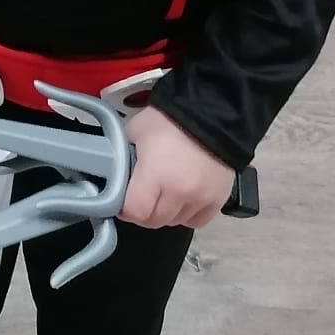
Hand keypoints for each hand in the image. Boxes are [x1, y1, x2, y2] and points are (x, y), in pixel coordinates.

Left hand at [121, 106, 234, 229]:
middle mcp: (179, 193)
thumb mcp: (135, 130)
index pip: (135, 212)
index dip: (125, 209)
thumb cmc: (169, 120)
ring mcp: (201, 199)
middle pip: (154, 221)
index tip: (122, 201)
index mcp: (155, 175)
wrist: (211, 112)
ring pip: (175, 222)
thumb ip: (123, 154)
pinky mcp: (218, 200)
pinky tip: (183, 200)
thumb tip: (115, 170)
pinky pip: (197, 221)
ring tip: (163, 195)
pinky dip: (187, 215)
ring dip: (165, 213)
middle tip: (141, 197)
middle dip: (143, 212)